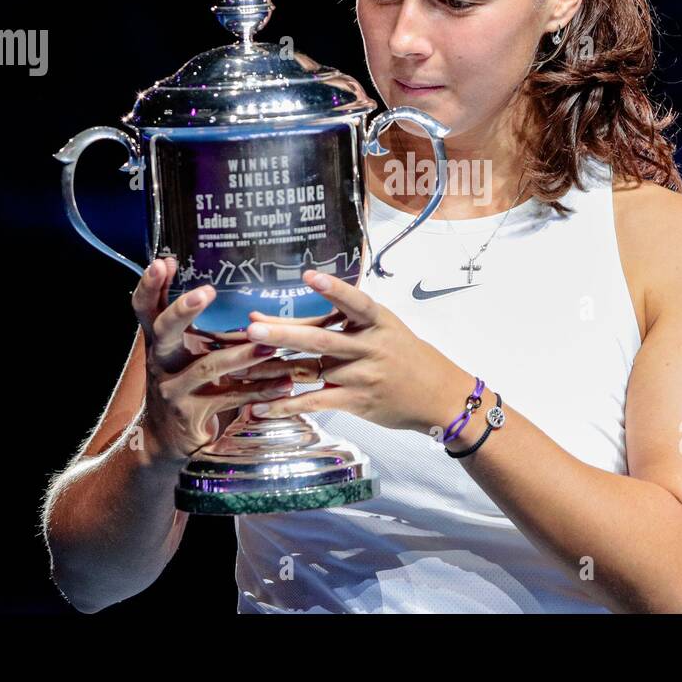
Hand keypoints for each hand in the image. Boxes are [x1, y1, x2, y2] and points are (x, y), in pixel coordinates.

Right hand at [130, 257, 296, 464]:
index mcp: (159, 341)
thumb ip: (195, 323)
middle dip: (184, 310)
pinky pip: (230, 398)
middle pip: (164, 330)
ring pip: (207, 367)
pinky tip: (283, 385)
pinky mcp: (192, 414)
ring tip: (271, 346)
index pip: (145, 308)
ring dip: (242, 355)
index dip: (149, 285)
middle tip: (206, 291)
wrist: (167, 439)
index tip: (163, 263)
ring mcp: (173, 389)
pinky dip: (259, 391)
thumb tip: (215, 277)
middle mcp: (160, 361)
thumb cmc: (184, 382)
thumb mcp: (183, 351)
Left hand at [240, 269, 474, 435]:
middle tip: (253, 326)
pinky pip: (316, 401)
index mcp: (378, 321)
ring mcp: (363, 376)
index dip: (333, 288)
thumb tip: (303, 311)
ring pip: (313, 370)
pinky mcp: (356, 401)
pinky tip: (261, 406)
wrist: (438, 395)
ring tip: (243, 365)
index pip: (355, 302)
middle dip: (285, 332)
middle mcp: (370, 346)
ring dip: (275, 368)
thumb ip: (347, 321)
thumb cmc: (406, 355)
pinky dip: (286, 404)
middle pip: (322, 338)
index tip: (308, 275)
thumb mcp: (385, 328)